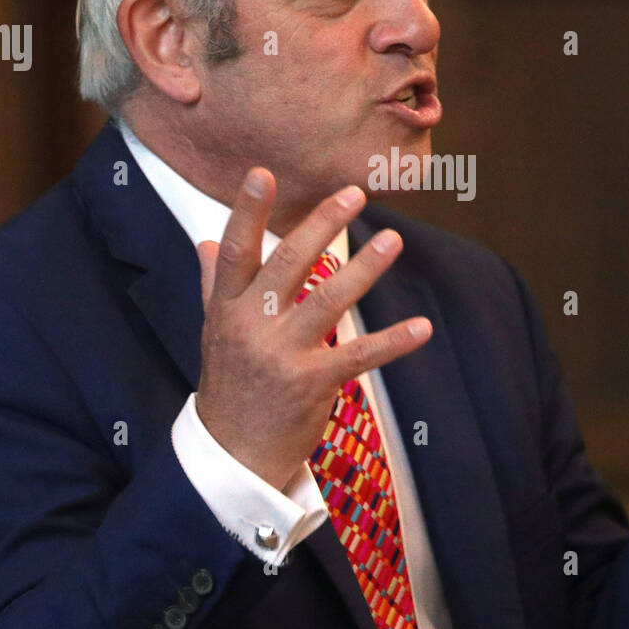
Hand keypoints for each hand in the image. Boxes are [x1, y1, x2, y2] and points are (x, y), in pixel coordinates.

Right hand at [194, 167, 432, 491]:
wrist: (232, 455)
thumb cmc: (229, 385)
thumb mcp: (215, 333)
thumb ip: (214, 284)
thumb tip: (206, 241)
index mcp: (227, 309)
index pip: (236, 252)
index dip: (248, 212)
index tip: (262, 173)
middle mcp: (251, 326)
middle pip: (288, 265)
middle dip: (322, 225)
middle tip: (354, 193)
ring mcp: (282, 355)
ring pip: (327, 301)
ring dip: (364, 269)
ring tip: (393, 239)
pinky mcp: (312, 384)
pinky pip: (358, 356)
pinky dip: (393, 341)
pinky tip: (421, 327)